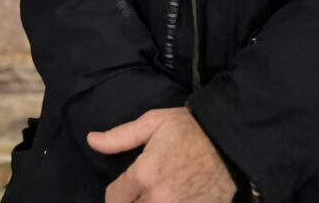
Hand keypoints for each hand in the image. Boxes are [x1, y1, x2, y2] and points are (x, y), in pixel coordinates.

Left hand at [87, 105, 236, 202]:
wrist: (228, 142)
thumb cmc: (188, 129)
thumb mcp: (154, 122)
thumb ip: (120, 136)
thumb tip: (91, 140)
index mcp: (143, 174)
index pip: (113, 199)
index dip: (115, 194)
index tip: (123, 189)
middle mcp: (157, 198)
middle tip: (140, 193)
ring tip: (154, 196)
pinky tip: (174, 199)